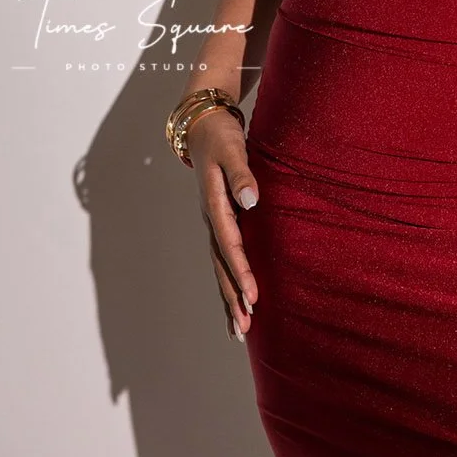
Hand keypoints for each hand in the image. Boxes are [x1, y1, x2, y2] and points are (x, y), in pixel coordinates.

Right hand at [187, 108, 260, 341]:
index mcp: (214, 203)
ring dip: (228, 297)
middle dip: (232, 297)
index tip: (253, 296)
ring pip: (219, 267)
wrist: (203, 127)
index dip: (241, 270)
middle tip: (244, 328)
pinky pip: (223, 258)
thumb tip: (251, 201)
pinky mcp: (219, 222)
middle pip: (220, 264)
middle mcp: (211, 219)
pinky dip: (228, 281)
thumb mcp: (232, 149)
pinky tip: (235, 303)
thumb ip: (242, 174)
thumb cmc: (221, 137)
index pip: (230, 244)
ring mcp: (213, 223)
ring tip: (240, 329)